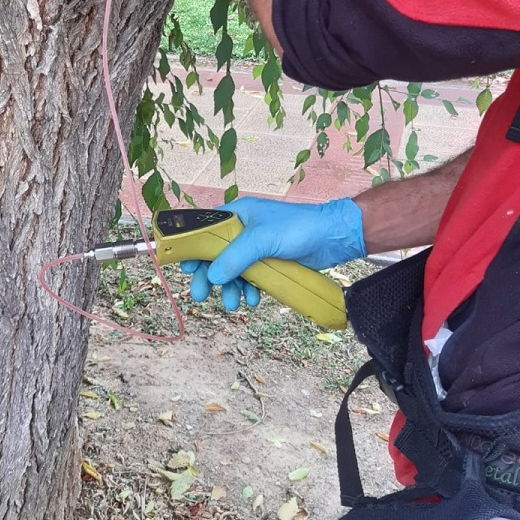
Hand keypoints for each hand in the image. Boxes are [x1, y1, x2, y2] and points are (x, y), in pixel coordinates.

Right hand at [182, 196, 365, 311]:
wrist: (333, 237)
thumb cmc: (299, 228)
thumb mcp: (262, 239)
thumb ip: (235, 256)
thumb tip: (212, 276)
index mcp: (237, 215)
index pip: (204, 231)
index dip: (193, 249)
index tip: (185, 269)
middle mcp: (243, 230)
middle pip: (216, 255)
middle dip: (209, 276)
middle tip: (201, 296)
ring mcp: (256, 247)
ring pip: (233, 270)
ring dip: (231, 287)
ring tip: (234, 304)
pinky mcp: (269, 261)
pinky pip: (251, 277)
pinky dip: (249, 289)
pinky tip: (253, 299)